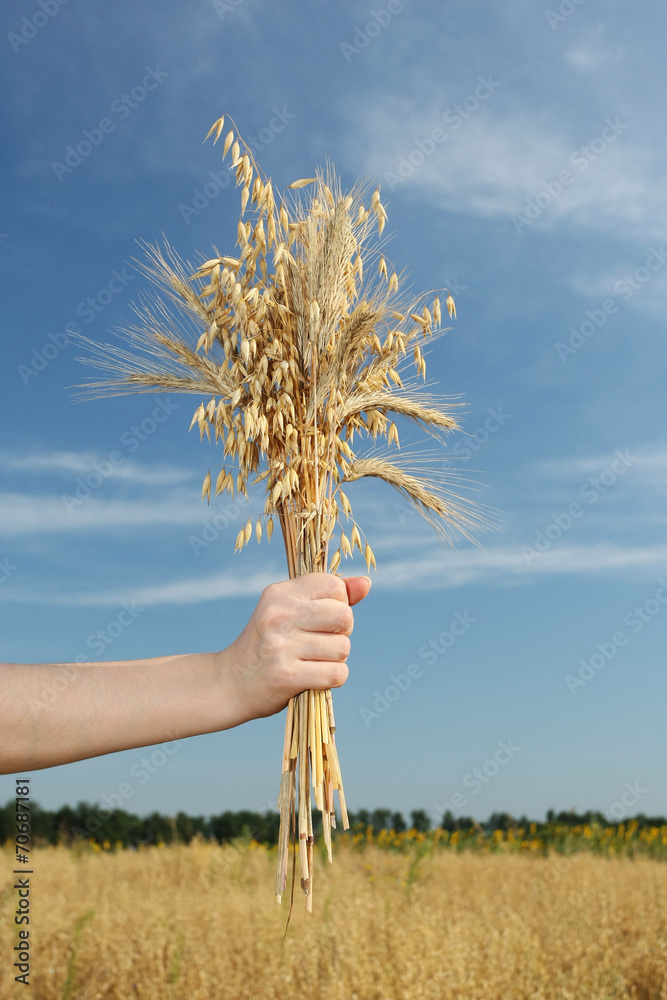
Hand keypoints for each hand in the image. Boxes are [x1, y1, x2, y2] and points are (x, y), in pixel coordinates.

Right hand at [217, 573, 371, 725]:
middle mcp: (279, 615)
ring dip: (336, 659)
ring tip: (313, 660)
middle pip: (344, 616)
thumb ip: (329, 596)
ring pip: (343, 648)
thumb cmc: (268, 644)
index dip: (339, 603)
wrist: (230, 682)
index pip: (334, 585)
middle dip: (342, 632)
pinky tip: (314, 677)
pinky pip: (337, 673)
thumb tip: (366, 584)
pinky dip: (333, 678)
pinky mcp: (287, 676)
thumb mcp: (289, 610)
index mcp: (279, 593)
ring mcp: (281, 646)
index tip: (322, 618)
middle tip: (321, 641)